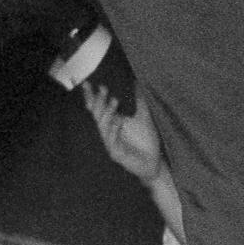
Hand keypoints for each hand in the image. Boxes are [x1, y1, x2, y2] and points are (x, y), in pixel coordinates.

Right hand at [78, 85, 189, 244]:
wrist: (154, 162)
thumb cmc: (147, 141)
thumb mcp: (144, 117)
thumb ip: (140, 101)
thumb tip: (137, 82)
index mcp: (111, 123)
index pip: (98, 108)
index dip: (92, 97)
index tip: (89, 83)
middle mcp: (108, 133)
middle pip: (97, 116)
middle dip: (99, 102)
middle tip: (103, 88)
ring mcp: (110, 144)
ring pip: (103, 128)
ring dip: (107, 114)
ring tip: (113, 100)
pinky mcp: (116, 154)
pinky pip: (112, 142)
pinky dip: (114, 131)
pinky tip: (118, 121)